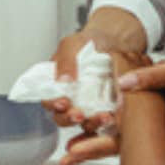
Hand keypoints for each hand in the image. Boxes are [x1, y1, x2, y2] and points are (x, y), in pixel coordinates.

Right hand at [41, 9, 146, 133]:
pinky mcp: (105, 109)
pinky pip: (103, 122)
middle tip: (78, 114)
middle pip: (63, 118)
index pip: (49, 101)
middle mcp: (70, 99)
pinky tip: (113, 116)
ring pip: (84, 124)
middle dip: (69, 118)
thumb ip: (65, 60)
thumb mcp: (73, 44)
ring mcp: (88, 106)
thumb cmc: (89, 43)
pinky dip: (107, 122)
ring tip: (102, 117)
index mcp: (57, 85)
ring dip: (91, 123)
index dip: (53, 104)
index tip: (62, 102)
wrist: (115, 40)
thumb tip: (63, 81)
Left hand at [55, 47, 164, 164]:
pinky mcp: (153, 114)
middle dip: (92, 150)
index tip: (76, 151)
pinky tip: (91, 124)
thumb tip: (122, 82)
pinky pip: (127, 122)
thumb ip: (153, 76)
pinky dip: (108, 123)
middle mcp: (159, 130)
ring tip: (71, 150)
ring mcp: (155, 124)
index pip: (127, 140)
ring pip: (122, 135)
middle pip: (121, 144)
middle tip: (66, 159)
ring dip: (97, 139)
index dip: (98, 144)